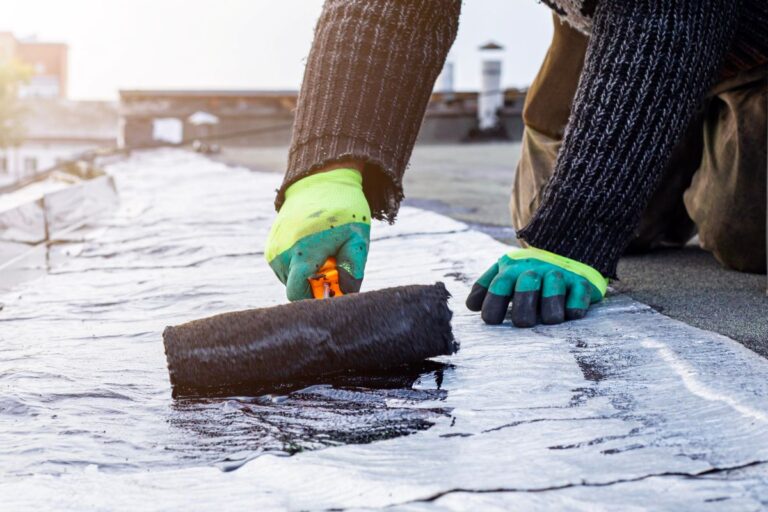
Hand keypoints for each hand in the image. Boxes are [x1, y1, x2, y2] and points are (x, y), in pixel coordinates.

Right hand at [265, 168, 370, 300]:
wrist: (319, 183)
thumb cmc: (343, 211)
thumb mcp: (357, 237)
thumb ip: (353, 267)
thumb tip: (346, 292)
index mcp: (302, 252)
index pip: (297, 294)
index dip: (315, 299)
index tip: (332, 289)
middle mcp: (281, 253)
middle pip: (296, 289)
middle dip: (316, 285)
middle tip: (333, 264)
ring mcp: (273, 250)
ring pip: (290, 281)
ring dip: (307, 275)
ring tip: (323, 253)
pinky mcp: (270, 248)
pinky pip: (285, 270)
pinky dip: (299, 266)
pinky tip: (312, 248)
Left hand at [465, 247, 606, 326]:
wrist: (565, 253)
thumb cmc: (527, 274)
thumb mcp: (505, 274)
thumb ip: (486, 287)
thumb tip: (471, 306)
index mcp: (512, 269)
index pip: (499, 285)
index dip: (493, 304)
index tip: (492, 321)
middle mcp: (535, 270)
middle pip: (526, 287)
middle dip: (523, 310)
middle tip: (524, 323)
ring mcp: (558, 275)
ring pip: (554, 289)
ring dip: (551, 310)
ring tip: (549, 320)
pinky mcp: (581, 282)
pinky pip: (579, 294)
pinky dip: (575, 306)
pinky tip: (571, 314)